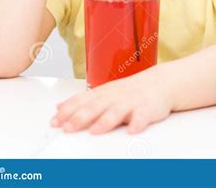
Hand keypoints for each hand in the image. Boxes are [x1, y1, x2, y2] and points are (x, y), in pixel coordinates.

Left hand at [50, 65, 173, 134]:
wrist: (160, 83)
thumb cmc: (130, 91)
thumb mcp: (105, 93)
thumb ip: (83, 101)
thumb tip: (59, 108)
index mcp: (103, 93)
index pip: (82, 101)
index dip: (68, 111)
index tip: (55, 121)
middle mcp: (115, 97)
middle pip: (96, 107)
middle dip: (81, 118)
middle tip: (68, 128)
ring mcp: (131, 102)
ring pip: (117, 112)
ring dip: (106, 121)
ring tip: (95, 130)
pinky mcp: (147, 109)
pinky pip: (143, 117)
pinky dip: (138, 123)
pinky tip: (133, 130)